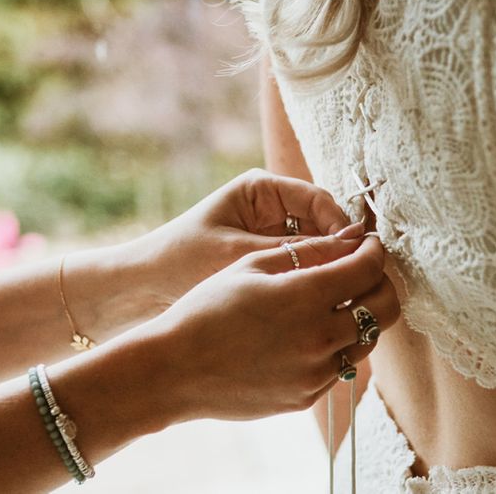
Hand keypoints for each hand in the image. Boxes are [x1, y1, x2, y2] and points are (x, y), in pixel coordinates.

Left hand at [131, 169, 349, 306]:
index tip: (357, 255)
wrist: (138, 292)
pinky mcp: (266, 262)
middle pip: (322, 226)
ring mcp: (270, 236)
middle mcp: (270, 209)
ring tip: (340, 295)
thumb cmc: (180, 261)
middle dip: (337, 252)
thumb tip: (352, 248)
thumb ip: (295, 251)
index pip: (318, 200)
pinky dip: (309, 284)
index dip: (341, 226)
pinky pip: (299, 270)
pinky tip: (318, 305)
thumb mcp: (239, 254)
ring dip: (324, 270)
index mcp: (262, 190)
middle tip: (357, 281)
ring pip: (314, 251)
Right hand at [139, 232, 399, 423]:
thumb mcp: (253, 265)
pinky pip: (340, 366)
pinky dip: (337, 344)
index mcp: (306, 298)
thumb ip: (309, 252)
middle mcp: (320, 339)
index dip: (374, 249)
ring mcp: (316, 373)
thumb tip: (350, 241)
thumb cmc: (207, 307)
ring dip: (362, 315)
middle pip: (385, 307)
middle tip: (363, 270)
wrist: (174, 368)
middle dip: (382, 282)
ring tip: (336, 300)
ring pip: (367, 340)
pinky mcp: (306, 397)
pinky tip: (310, 331)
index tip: (367, 242)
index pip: (368, 268)